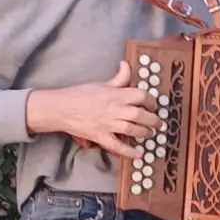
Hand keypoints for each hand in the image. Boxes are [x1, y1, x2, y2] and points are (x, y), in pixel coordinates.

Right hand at [26, 60, 163, 159]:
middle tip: (159, 123)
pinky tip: (139, 154)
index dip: (151, 101)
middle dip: (153, 120)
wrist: (61, 108)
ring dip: (145, 132)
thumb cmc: (80, 94)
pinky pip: (117, 146)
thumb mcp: (102, 83)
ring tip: (151, 134)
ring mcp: (108, 124)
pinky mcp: (100, 136)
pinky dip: (129, 151)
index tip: (154, 105)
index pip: (141, 96)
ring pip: (133, 130)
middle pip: (140, 115)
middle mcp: (115, 109)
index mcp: (116, 94)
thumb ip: (119, 77)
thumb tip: (127, 64)